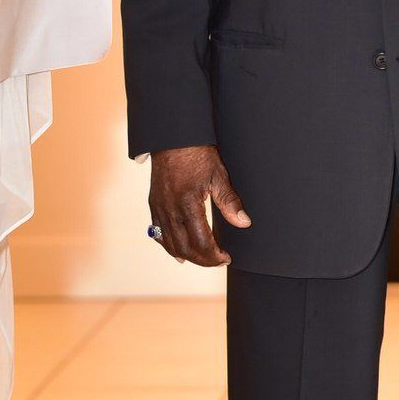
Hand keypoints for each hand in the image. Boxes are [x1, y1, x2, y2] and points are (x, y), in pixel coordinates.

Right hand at [148, 145, 249, 266]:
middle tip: (218, 260)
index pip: (201, 242)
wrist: (172, 138)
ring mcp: (159, 209)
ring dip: (187, 256)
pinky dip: (169, 246)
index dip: (214, 255)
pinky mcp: (153, 206)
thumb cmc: (197, 155)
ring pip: (170, 245)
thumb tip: (244, 222)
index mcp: (188, 204)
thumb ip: (230, 202)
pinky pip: (158, 234)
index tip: (226, 257)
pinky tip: (179, 252)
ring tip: (204, 259)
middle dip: (203, 260)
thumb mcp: (218, 175)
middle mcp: (170, 210)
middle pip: (185, 248)